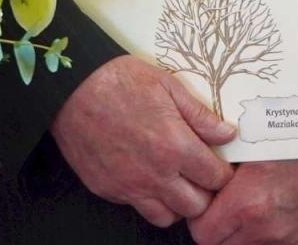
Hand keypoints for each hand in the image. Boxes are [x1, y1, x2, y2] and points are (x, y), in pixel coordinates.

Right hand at [49, 55, 235, 225]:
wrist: (69, 87)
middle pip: (197, 206)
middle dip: (204, 192)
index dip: (222, 172)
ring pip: (168, 216)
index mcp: (175, 146)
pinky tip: (144, 177)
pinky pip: (136, 207)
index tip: (219, 164)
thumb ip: (200, 114)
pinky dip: (146, 199)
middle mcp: (156, 174)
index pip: (216, 178)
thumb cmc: (117, 80)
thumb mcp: (166, 85)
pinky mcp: (108, 190)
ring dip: (176, 202)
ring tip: (173, 181)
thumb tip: (228, 133)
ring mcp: (130, 186)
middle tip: (199, 175)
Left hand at [188, 158, 297, 243]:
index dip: (198, 217)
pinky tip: (265, 213)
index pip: (202, 232)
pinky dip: (261, 236)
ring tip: (243, 208)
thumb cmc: (293, 141)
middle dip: (215, 228)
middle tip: (220, 205)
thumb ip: (219, 169)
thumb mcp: (247, 148)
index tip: (204, 203)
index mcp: (247, 203)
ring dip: (237, 234)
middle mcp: (266, 228)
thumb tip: (196, 177)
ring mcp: (286, 240)